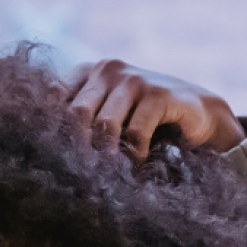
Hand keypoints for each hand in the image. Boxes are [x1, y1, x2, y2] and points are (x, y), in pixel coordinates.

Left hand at [66, 59, 244, 159]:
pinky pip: (135, 134)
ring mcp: (134, 79)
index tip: (55, 161)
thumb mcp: (109, 122)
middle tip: (86, 175)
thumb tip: (48, 158)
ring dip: (107, 158)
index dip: (52, 131)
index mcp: (89, 74)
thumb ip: (82, 128)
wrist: (198, 117)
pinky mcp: (159, 93)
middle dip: (79, 150)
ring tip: (113, 176)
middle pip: (75, 115)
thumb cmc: (145, 124)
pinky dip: (135, 158)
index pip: (54, 97)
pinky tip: (140, 166)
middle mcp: (108, 70)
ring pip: (104, 126)